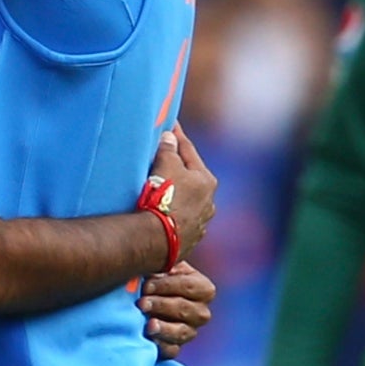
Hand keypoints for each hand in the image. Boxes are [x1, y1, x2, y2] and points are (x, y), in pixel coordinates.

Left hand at [140, 260, 213, 359]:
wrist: (144, 298)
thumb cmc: (154, 278)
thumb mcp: (161, 266)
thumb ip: (161, 263)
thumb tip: (154, 264)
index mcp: (203, 288)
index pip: (189, 287)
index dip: (167, 286)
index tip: (146, 285)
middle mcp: (201, 312)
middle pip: (186, 310)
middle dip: (162, 306)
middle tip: (141, 303)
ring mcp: (189, 331)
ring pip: (183, 332)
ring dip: (164, 328)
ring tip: (148, 325)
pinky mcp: (175, 347)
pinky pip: (172, 351)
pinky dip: (161, 346)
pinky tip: (149, 340)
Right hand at [149, 126, 215, 262]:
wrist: (156, 239)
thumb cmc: (163, 196)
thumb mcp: (165, 165)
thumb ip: (168, 149)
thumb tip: (170, 137)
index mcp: (206, 180)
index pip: (189, 151)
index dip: (177, 136)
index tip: (170, 125)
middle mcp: (208, 202)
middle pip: (191, 178)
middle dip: (179, 167)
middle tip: (165, 156)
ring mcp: (200, 223)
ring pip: (188, 201)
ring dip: (178, 194)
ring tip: (163, 189)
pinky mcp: (188, 240)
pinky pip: (181, 220)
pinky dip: (174, 213)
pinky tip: (164, 212)